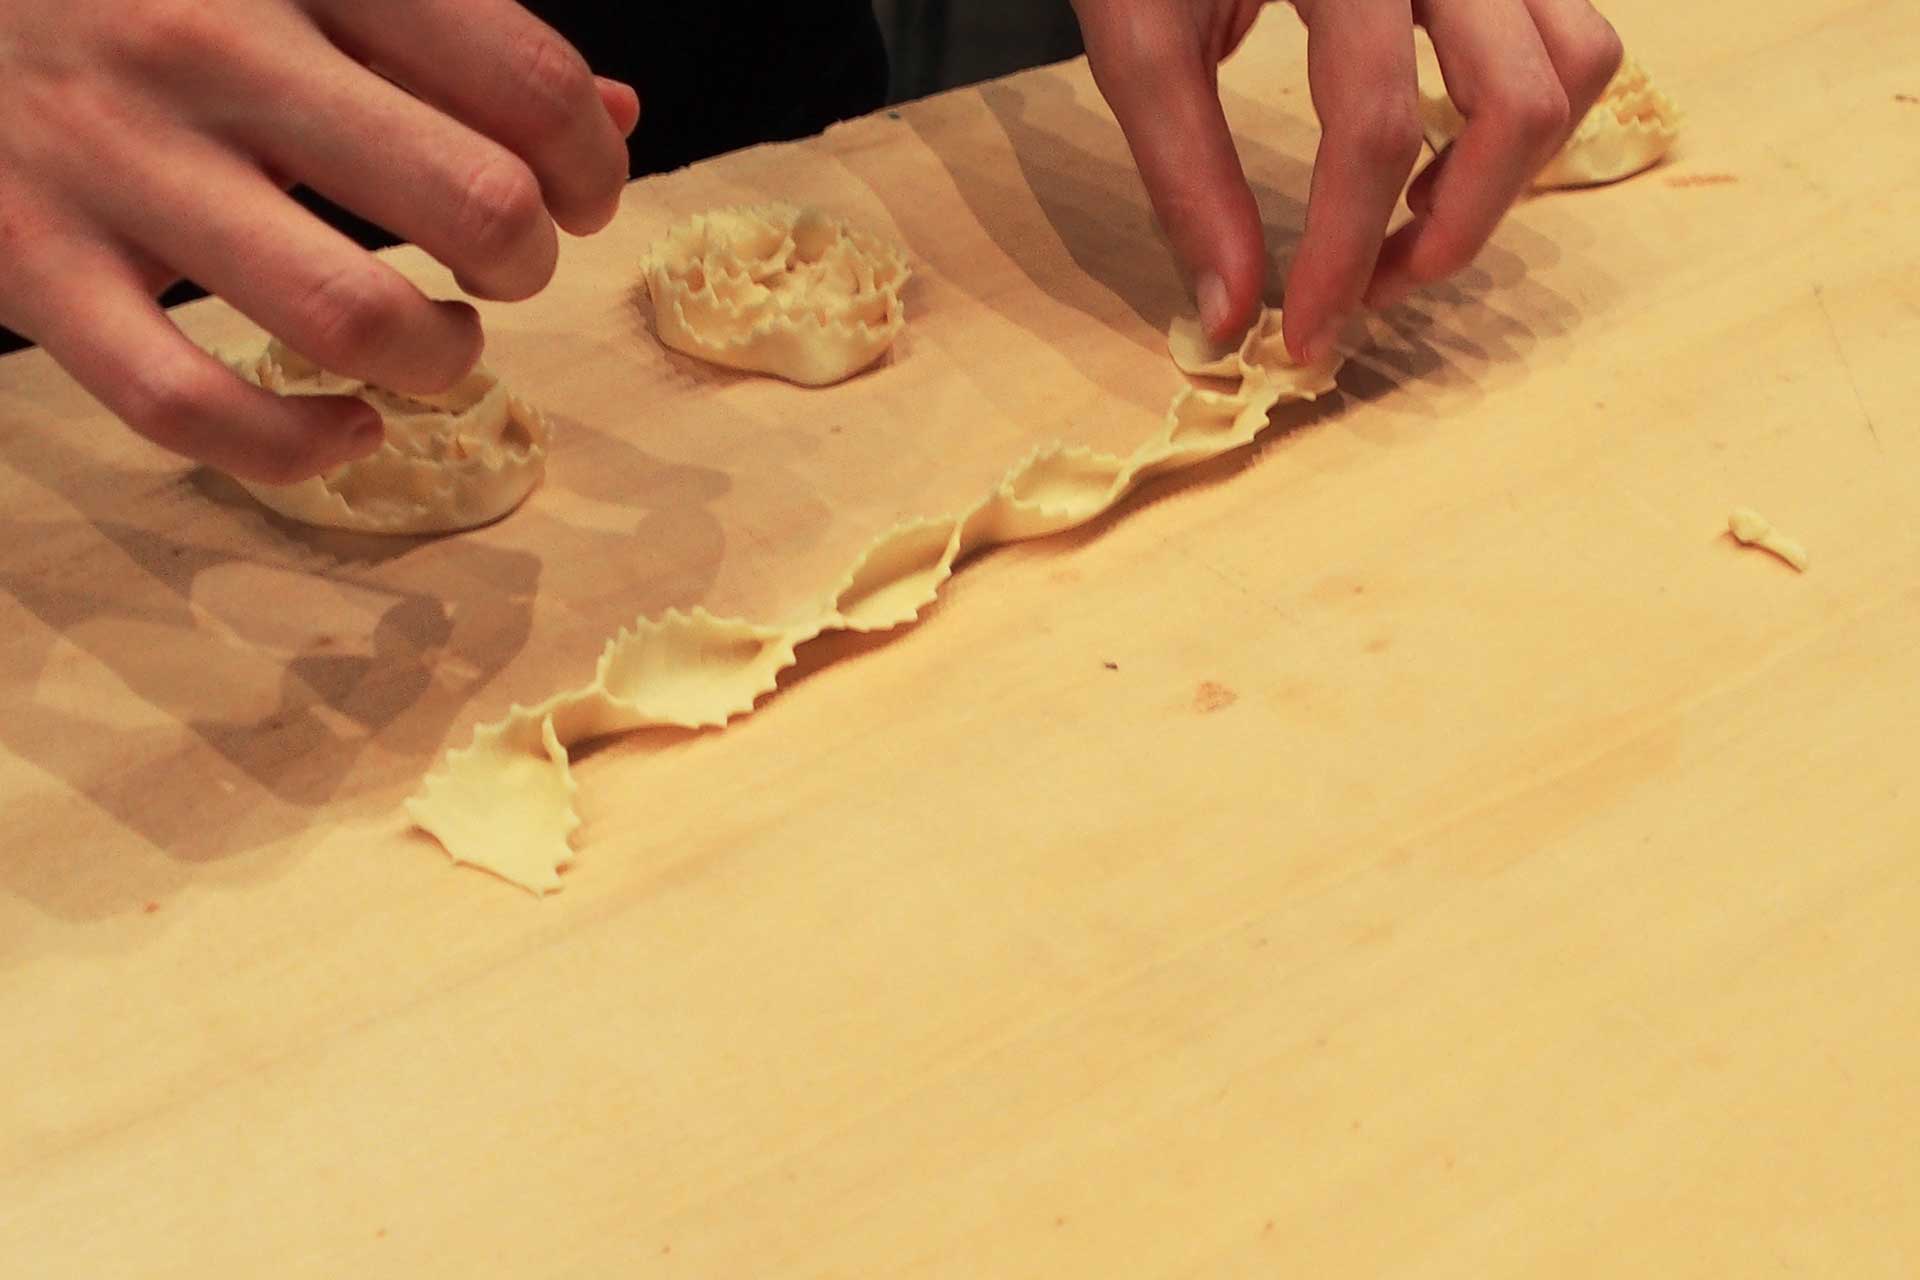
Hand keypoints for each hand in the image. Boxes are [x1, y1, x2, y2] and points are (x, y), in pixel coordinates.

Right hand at [0, 0, 639, 481]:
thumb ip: (452, 28)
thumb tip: (611, 118)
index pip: (528, 84)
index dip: (592, 167)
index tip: (579, 197)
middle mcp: (209, 46)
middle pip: (475, 203)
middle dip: (527, 262)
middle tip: (502, 263)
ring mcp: (113, 160)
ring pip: (352, 318)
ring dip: (440, 360)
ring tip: (436, 339)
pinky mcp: (28, 261)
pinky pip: (190, 406)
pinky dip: (300, 447)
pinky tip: (347, 423)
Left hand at [1071, 0, 1621, 363]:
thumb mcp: (1140, 39)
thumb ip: (1184, 175)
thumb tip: (1229, 317)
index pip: (1373, 125)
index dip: (1344, 252)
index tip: (1307, 338)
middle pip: (1517, 100)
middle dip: (1453, 229)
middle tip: (1371, 291)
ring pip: (1578, 60)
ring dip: (1512, 170)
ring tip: (1411, 217)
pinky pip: (1569, 31)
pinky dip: (1525, 113)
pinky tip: (1436, 153)